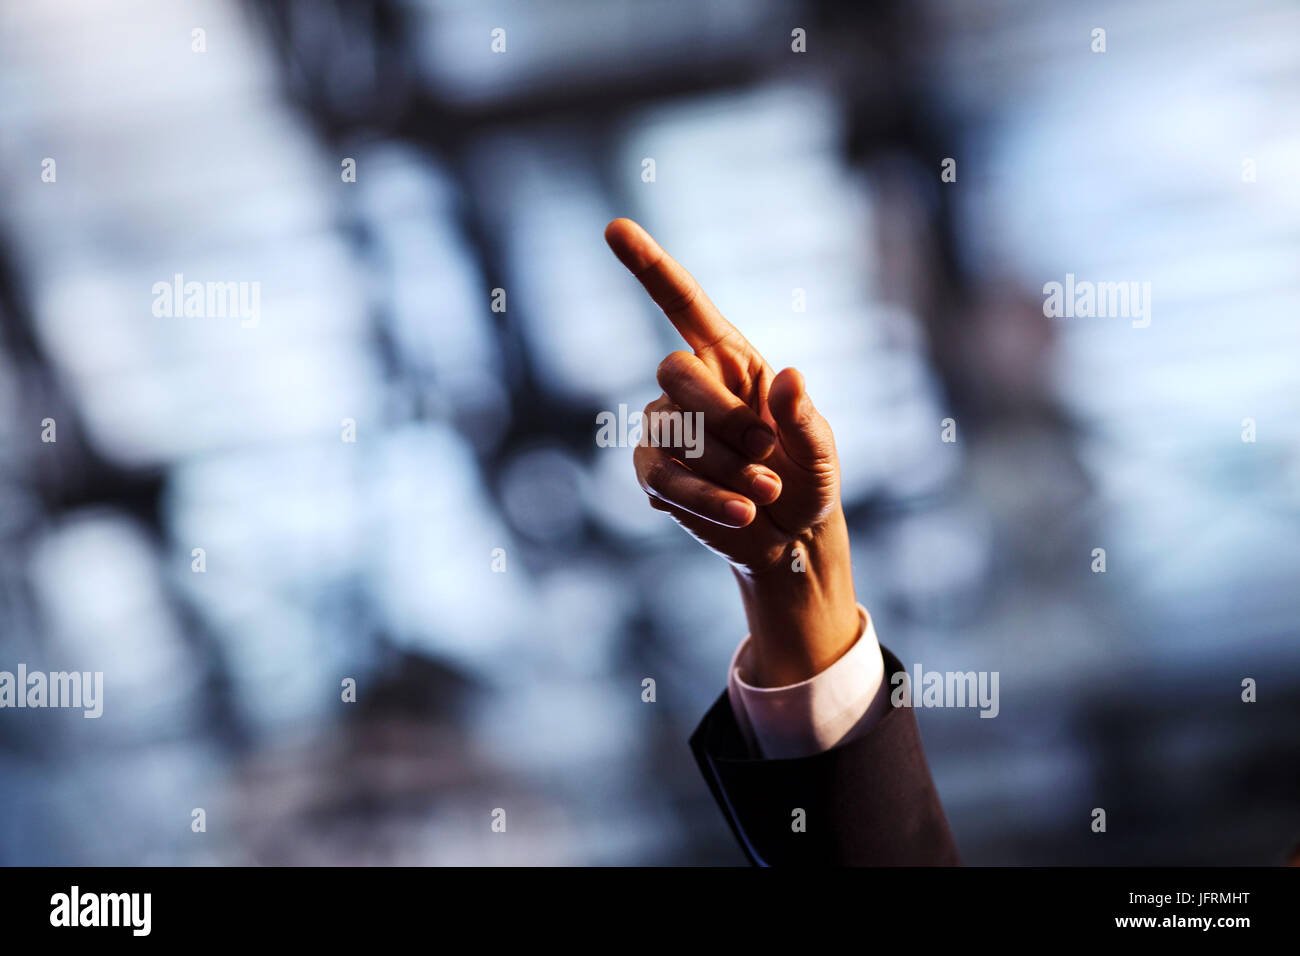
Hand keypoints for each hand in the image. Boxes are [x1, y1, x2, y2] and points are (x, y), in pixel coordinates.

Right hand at [605, 218, 861, 685]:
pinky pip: (665, 478)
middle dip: (725, 416)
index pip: (683, 305)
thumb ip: (806, 417)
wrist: (788, 538)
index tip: (614, 227)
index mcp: (732, 361)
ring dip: (728, 469)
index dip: (650, 267)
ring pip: (674, 431)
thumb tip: (789, 376)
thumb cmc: (806, 480)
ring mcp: (663, 428)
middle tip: (766, 451)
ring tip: (764, 493)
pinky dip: (707, 498)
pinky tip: (741, 513)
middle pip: (675, 371)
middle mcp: (690, 387)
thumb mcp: (822, 450)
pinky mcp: (652, 474)